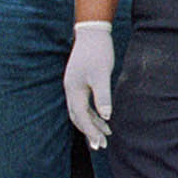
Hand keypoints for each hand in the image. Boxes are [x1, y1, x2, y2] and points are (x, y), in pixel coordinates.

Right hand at [64, 20, 114, 148]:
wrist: (92, 31)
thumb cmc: (98, 51)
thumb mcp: (102, 74)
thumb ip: (102, 95)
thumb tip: (106, 116)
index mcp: (74, 90)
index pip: (81, 117)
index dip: (91, 131)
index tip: (100, 143)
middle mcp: (71, 90)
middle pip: (78, 117)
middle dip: (89, 132)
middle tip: (100, 146)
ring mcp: (74, 86)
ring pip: (81, 111)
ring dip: (92, 123)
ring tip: (105, 135)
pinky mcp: (80, 81)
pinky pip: (84, 103)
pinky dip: (93, 112)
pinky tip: (104, 117)